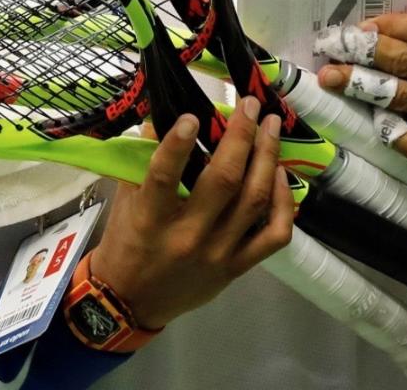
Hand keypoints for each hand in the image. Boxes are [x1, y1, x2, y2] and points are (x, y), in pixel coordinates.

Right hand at [89, 97, 294, 328]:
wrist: (129, 302)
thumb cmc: (125, 245)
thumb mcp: (124, 202)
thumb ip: (141, 162)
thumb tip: (160, 118)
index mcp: (151, 220)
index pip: (165, 177)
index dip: (178, 144)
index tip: (192, 115)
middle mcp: (188, 236)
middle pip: (225, 180)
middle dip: (242, 136)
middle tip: (250, 105)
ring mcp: (217, 254)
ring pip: (254, 201)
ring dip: (267, 158)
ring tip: (271, 127)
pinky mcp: (236, 267)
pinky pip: (273, 234)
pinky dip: (283, 202)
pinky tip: (281, 176)